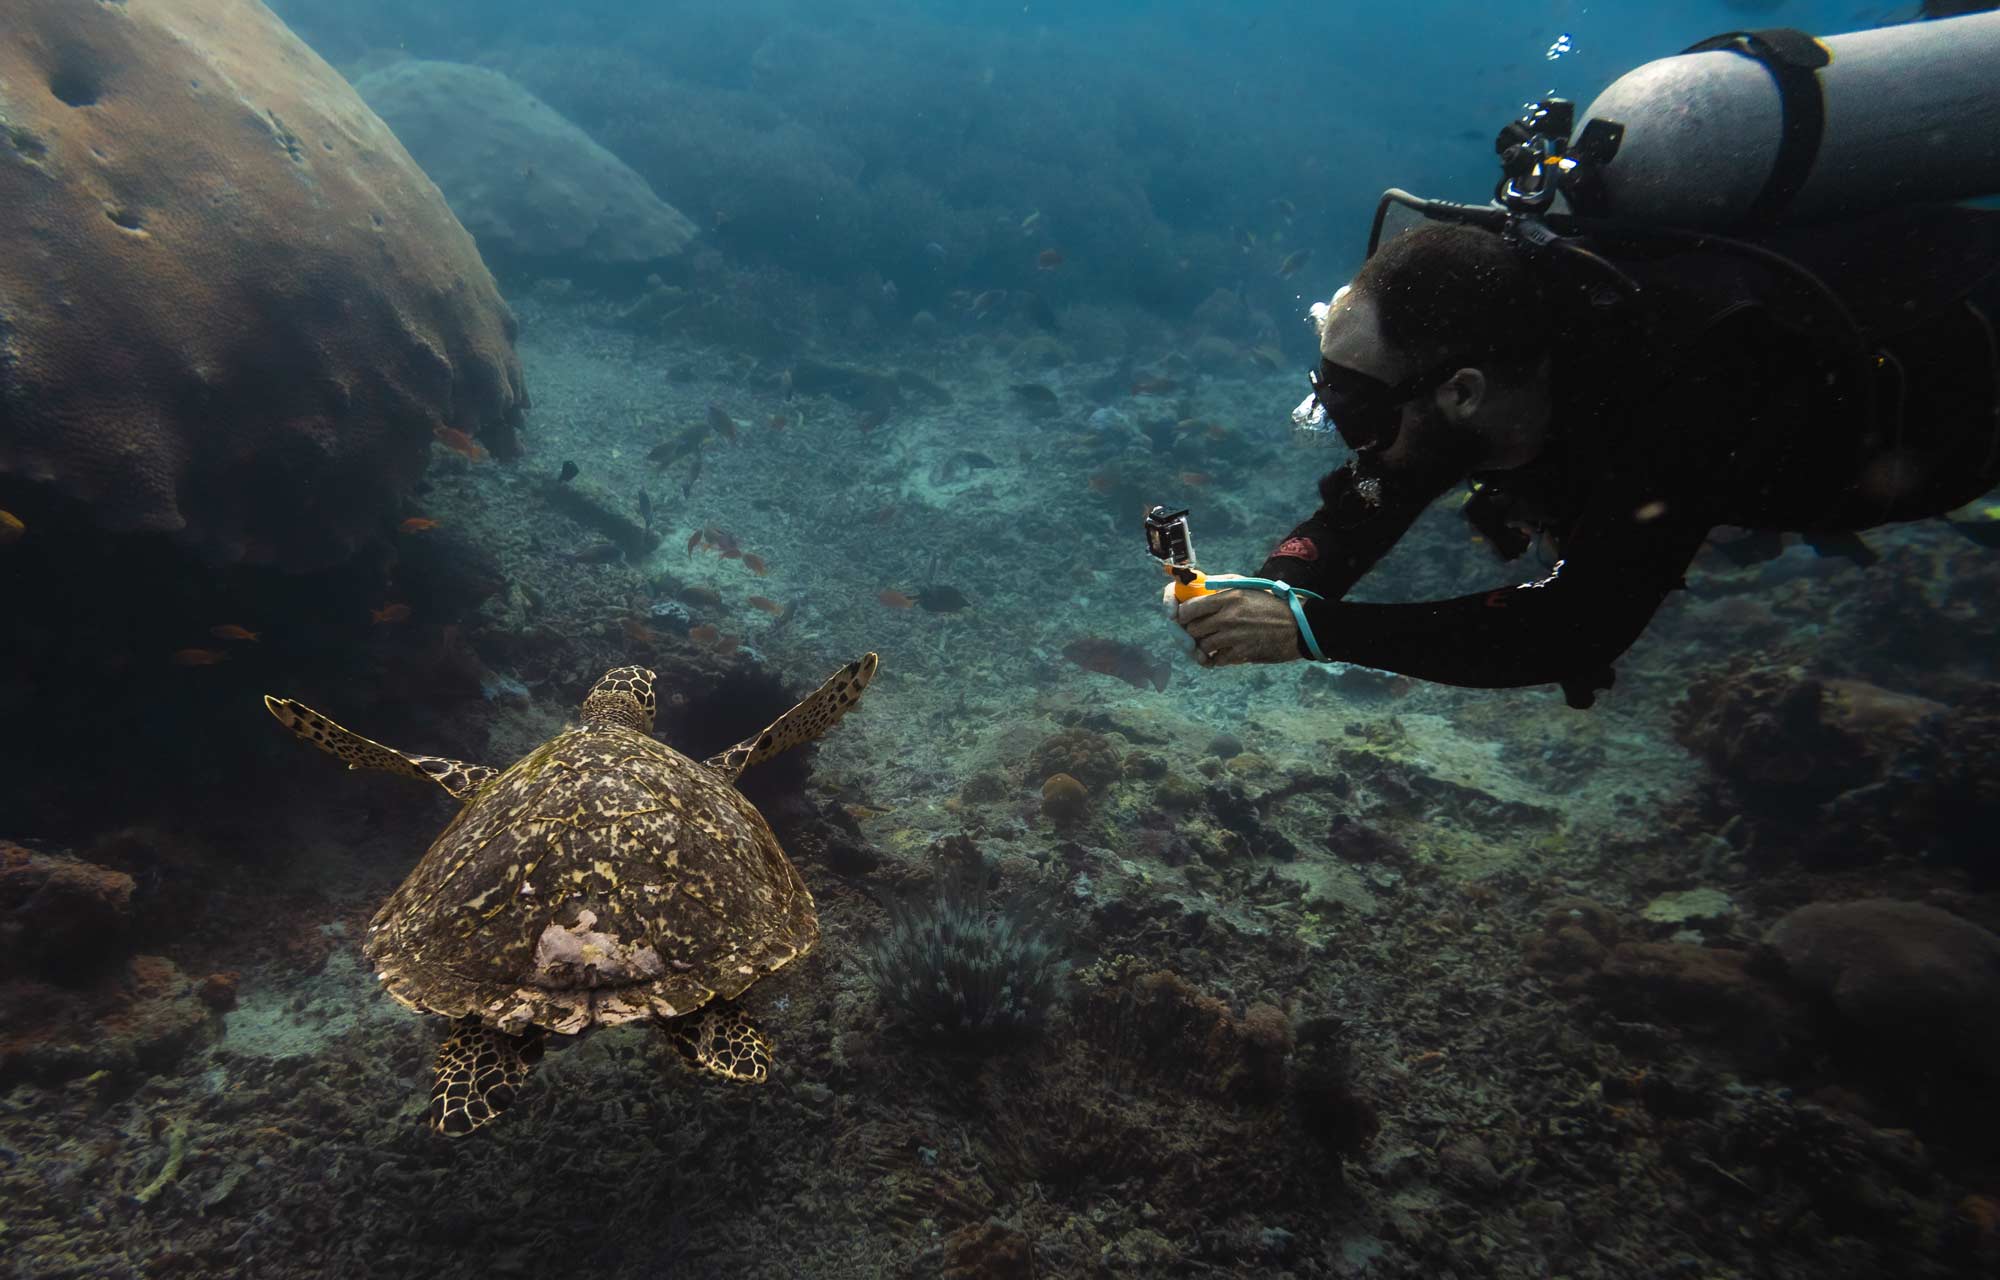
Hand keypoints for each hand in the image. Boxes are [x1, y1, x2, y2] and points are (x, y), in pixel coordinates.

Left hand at [1165, 576, 1302, 666]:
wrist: (1300, 626)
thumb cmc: (1273, 604)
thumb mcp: (1247, 587)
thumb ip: (1221, 585)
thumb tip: (1198, 587)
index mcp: (1228, 597)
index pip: (1188, 608)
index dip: (1181, 614)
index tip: (1184, 617)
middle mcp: (1228, 617)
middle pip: (1191, 629)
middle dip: (1191, 631)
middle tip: (1197, 631)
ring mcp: (1234, 637)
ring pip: (1201, 646)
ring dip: (1203, 646)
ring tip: (1209, 643)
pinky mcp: (1242, 654)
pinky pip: (1216, 660)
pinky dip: (1214, 659)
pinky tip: (1219, 654)